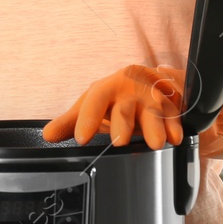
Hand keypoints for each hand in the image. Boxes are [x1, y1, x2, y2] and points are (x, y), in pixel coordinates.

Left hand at [42, 64, 184, 149]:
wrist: (144, 81)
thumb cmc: (113, 98)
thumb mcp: (90, 106)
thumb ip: (70, 122)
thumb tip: (47, 135)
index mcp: (106, 89)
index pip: (95, 100)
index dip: (87, 118)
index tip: (81, 138)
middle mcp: (128, 90)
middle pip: (125, 106)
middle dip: (123, 124)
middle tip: (119, 142)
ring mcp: (150, 96)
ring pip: (152, 109)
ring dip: (154, 126)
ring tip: (155, 143)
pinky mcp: (169, 103)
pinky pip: (173, 113)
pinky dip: (175, 126)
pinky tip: (175, 138)